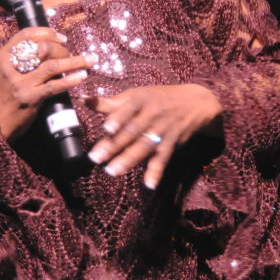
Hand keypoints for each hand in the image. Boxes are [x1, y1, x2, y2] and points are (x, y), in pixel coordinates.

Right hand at [0, 27, 96, 141]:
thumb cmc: (2, 94)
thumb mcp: (2, 72)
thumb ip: (17, 59)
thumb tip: (46, 46)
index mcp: (2, 56)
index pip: (26, 34)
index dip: (47, 33)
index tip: (61, 37)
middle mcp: (10, 66)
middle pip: (43, 48)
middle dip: (63, 49)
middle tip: (72, 54)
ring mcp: (20, 83)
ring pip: (53, 65)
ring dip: (75, 61)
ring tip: (90, 60)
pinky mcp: (30, 98)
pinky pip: (55, 86)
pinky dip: (71, 80)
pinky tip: (81, 76)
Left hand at [84, 84, 222, 188]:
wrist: (195, 102)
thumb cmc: (158, 98)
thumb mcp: (137, 95)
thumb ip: (111, 103)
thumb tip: (84, 101)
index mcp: (141, 100)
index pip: (129, 109)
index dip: (119, 118)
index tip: (107, 128)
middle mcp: (152, 115)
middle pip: (132, 131)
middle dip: (115, 145)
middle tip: (96, 158)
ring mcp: (162, 130)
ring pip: (144, 146)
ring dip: (129, 160)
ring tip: (112, 171)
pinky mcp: (171, 143)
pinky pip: (163, 159)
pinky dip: (156, 172)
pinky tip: (149, 185)